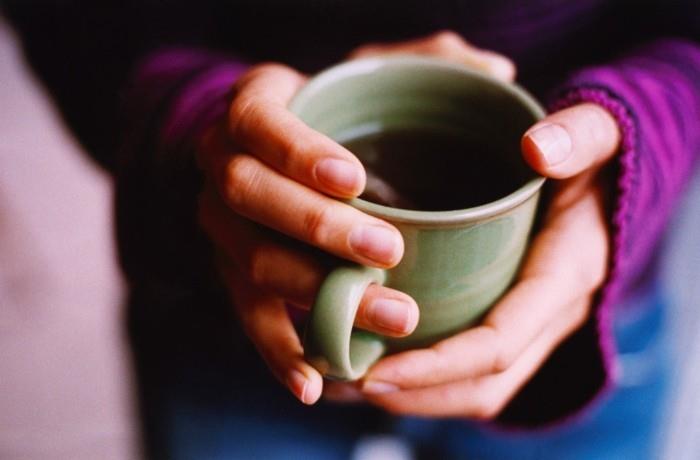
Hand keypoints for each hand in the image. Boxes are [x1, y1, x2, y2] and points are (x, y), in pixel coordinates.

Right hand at [196, 31, 515, 404]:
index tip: (355, 179)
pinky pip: (249, 317)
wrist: (277, 158)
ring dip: (314, 295)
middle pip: (249, 197)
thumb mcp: (372, 74)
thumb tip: (497, 71)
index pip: (260, 125)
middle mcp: (223, 167)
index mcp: (251, 109)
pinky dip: (281, 352)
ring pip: (253, 264)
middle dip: (317, 227)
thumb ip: (428, 62)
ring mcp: (223, 228)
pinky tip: (319, 384)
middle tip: (388, 250)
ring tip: (390, 317)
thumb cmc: (336, 116)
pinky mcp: (233, 275)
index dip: (299, 153)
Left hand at [327, 103, 619, 417]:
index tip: (375, 371)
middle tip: (345, 384)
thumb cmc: (594, 156)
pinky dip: (434, 381)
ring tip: (354, 386)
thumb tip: (538, 149)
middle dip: (417, 393)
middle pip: (485, 382)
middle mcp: (554, 315)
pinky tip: (384, 365)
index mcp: (566, 276)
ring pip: (483, 387)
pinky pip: (481, 371)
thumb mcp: (597, 134)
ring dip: (421, 397)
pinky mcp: (520, 320)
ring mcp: (538, 324)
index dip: (437, 365)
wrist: (611, 180)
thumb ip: (577, 136)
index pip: (498, 343)